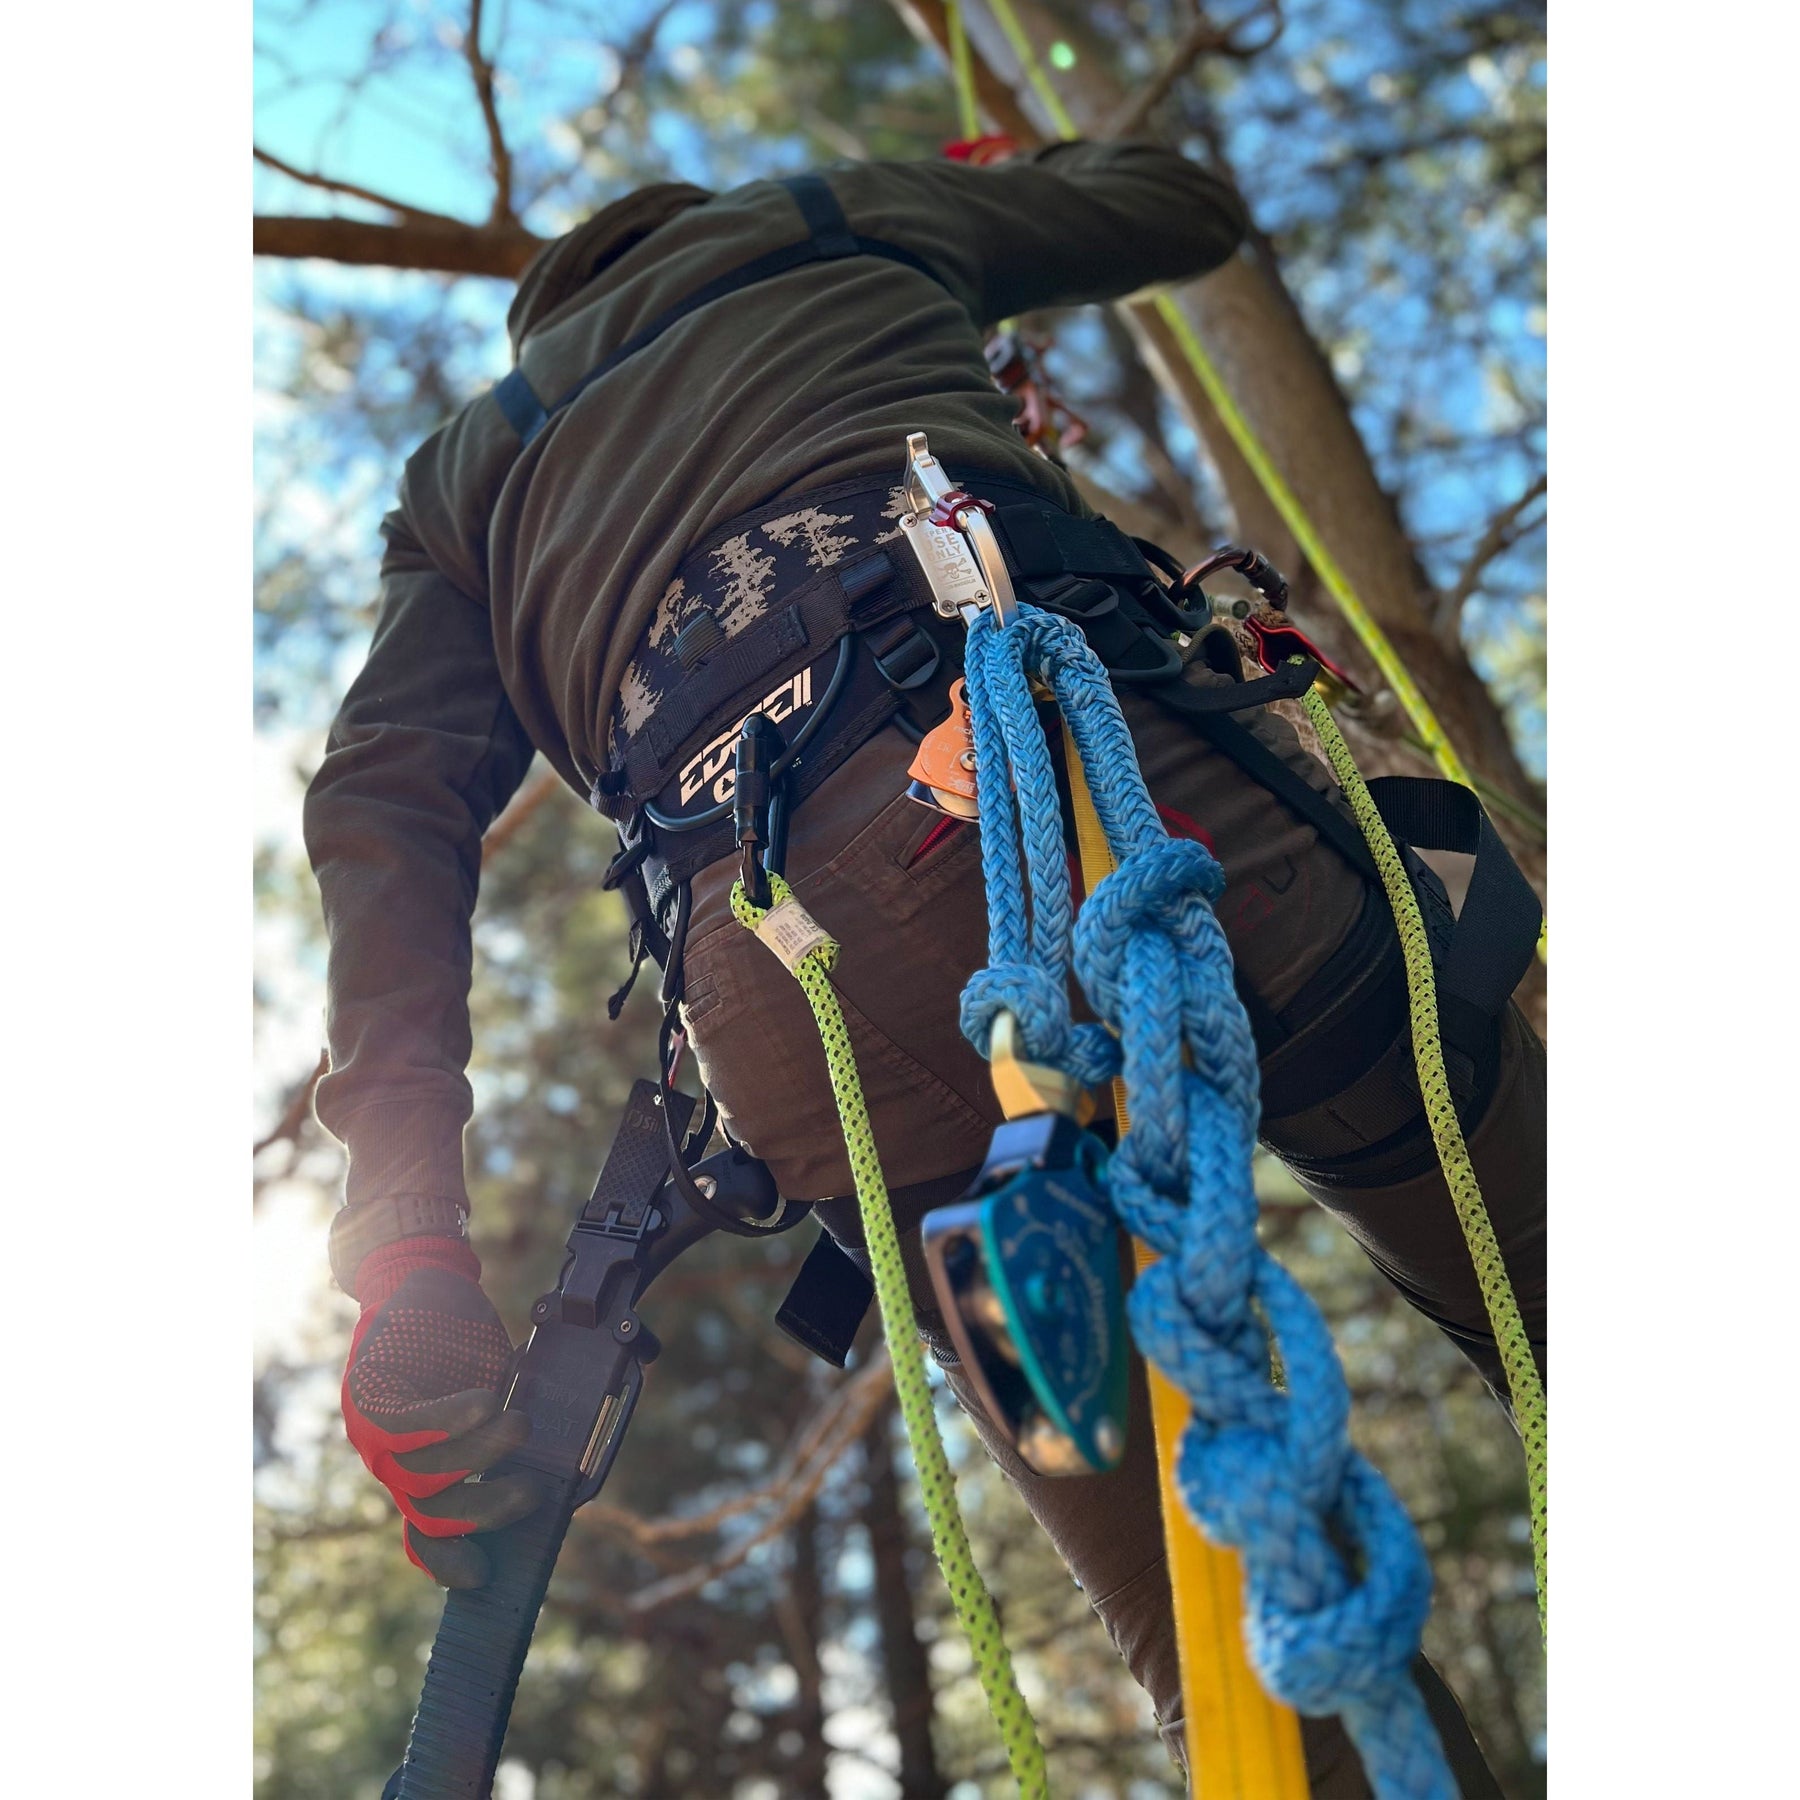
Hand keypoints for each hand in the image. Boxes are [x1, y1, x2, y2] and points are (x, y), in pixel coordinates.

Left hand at [340, 1237, 540, 1587]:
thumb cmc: (464, 1347)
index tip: (484, 1576)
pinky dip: (448, 1418)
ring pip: (422, 1473)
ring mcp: (374, 1431)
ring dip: (478, 1455)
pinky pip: (405, 1422)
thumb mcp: (494, 1404)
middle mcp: (390, 1463)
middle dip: (484, 1513)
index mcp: (419, 1474)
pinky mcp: (370, 1392)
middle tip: (530, 1494)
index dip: (449, 1563)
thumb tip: (562, 1480)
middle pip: (431, 1511)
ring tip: (520, 1427)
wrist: (425, 1282)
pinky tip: (484, 1402)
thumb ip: (507, 1445)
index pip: (425, 1536)